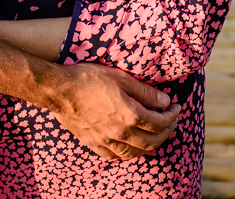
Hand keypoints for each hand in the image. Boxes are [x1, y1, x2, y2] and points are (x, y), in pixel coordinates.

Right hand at [49, 63, 180, 158]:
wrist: (58, 90)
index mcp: (130, 115)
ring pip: (136, 152)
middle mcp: (121, 133)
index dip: (172, 115)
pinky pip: (116, 156)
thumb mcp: (120, 78)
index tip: (175, 107)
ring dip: (150, 144)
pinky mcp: (94, 144)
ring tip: (154, 133)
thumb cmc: (88, 78)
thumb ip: (145, 92)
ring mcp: (106, 141)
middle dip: (167, 131)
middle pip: (152, 141)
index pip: (160, 122)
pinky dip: (128, 152)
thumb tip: (165, 101)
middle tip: (171, 120)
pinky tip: (130, 143)